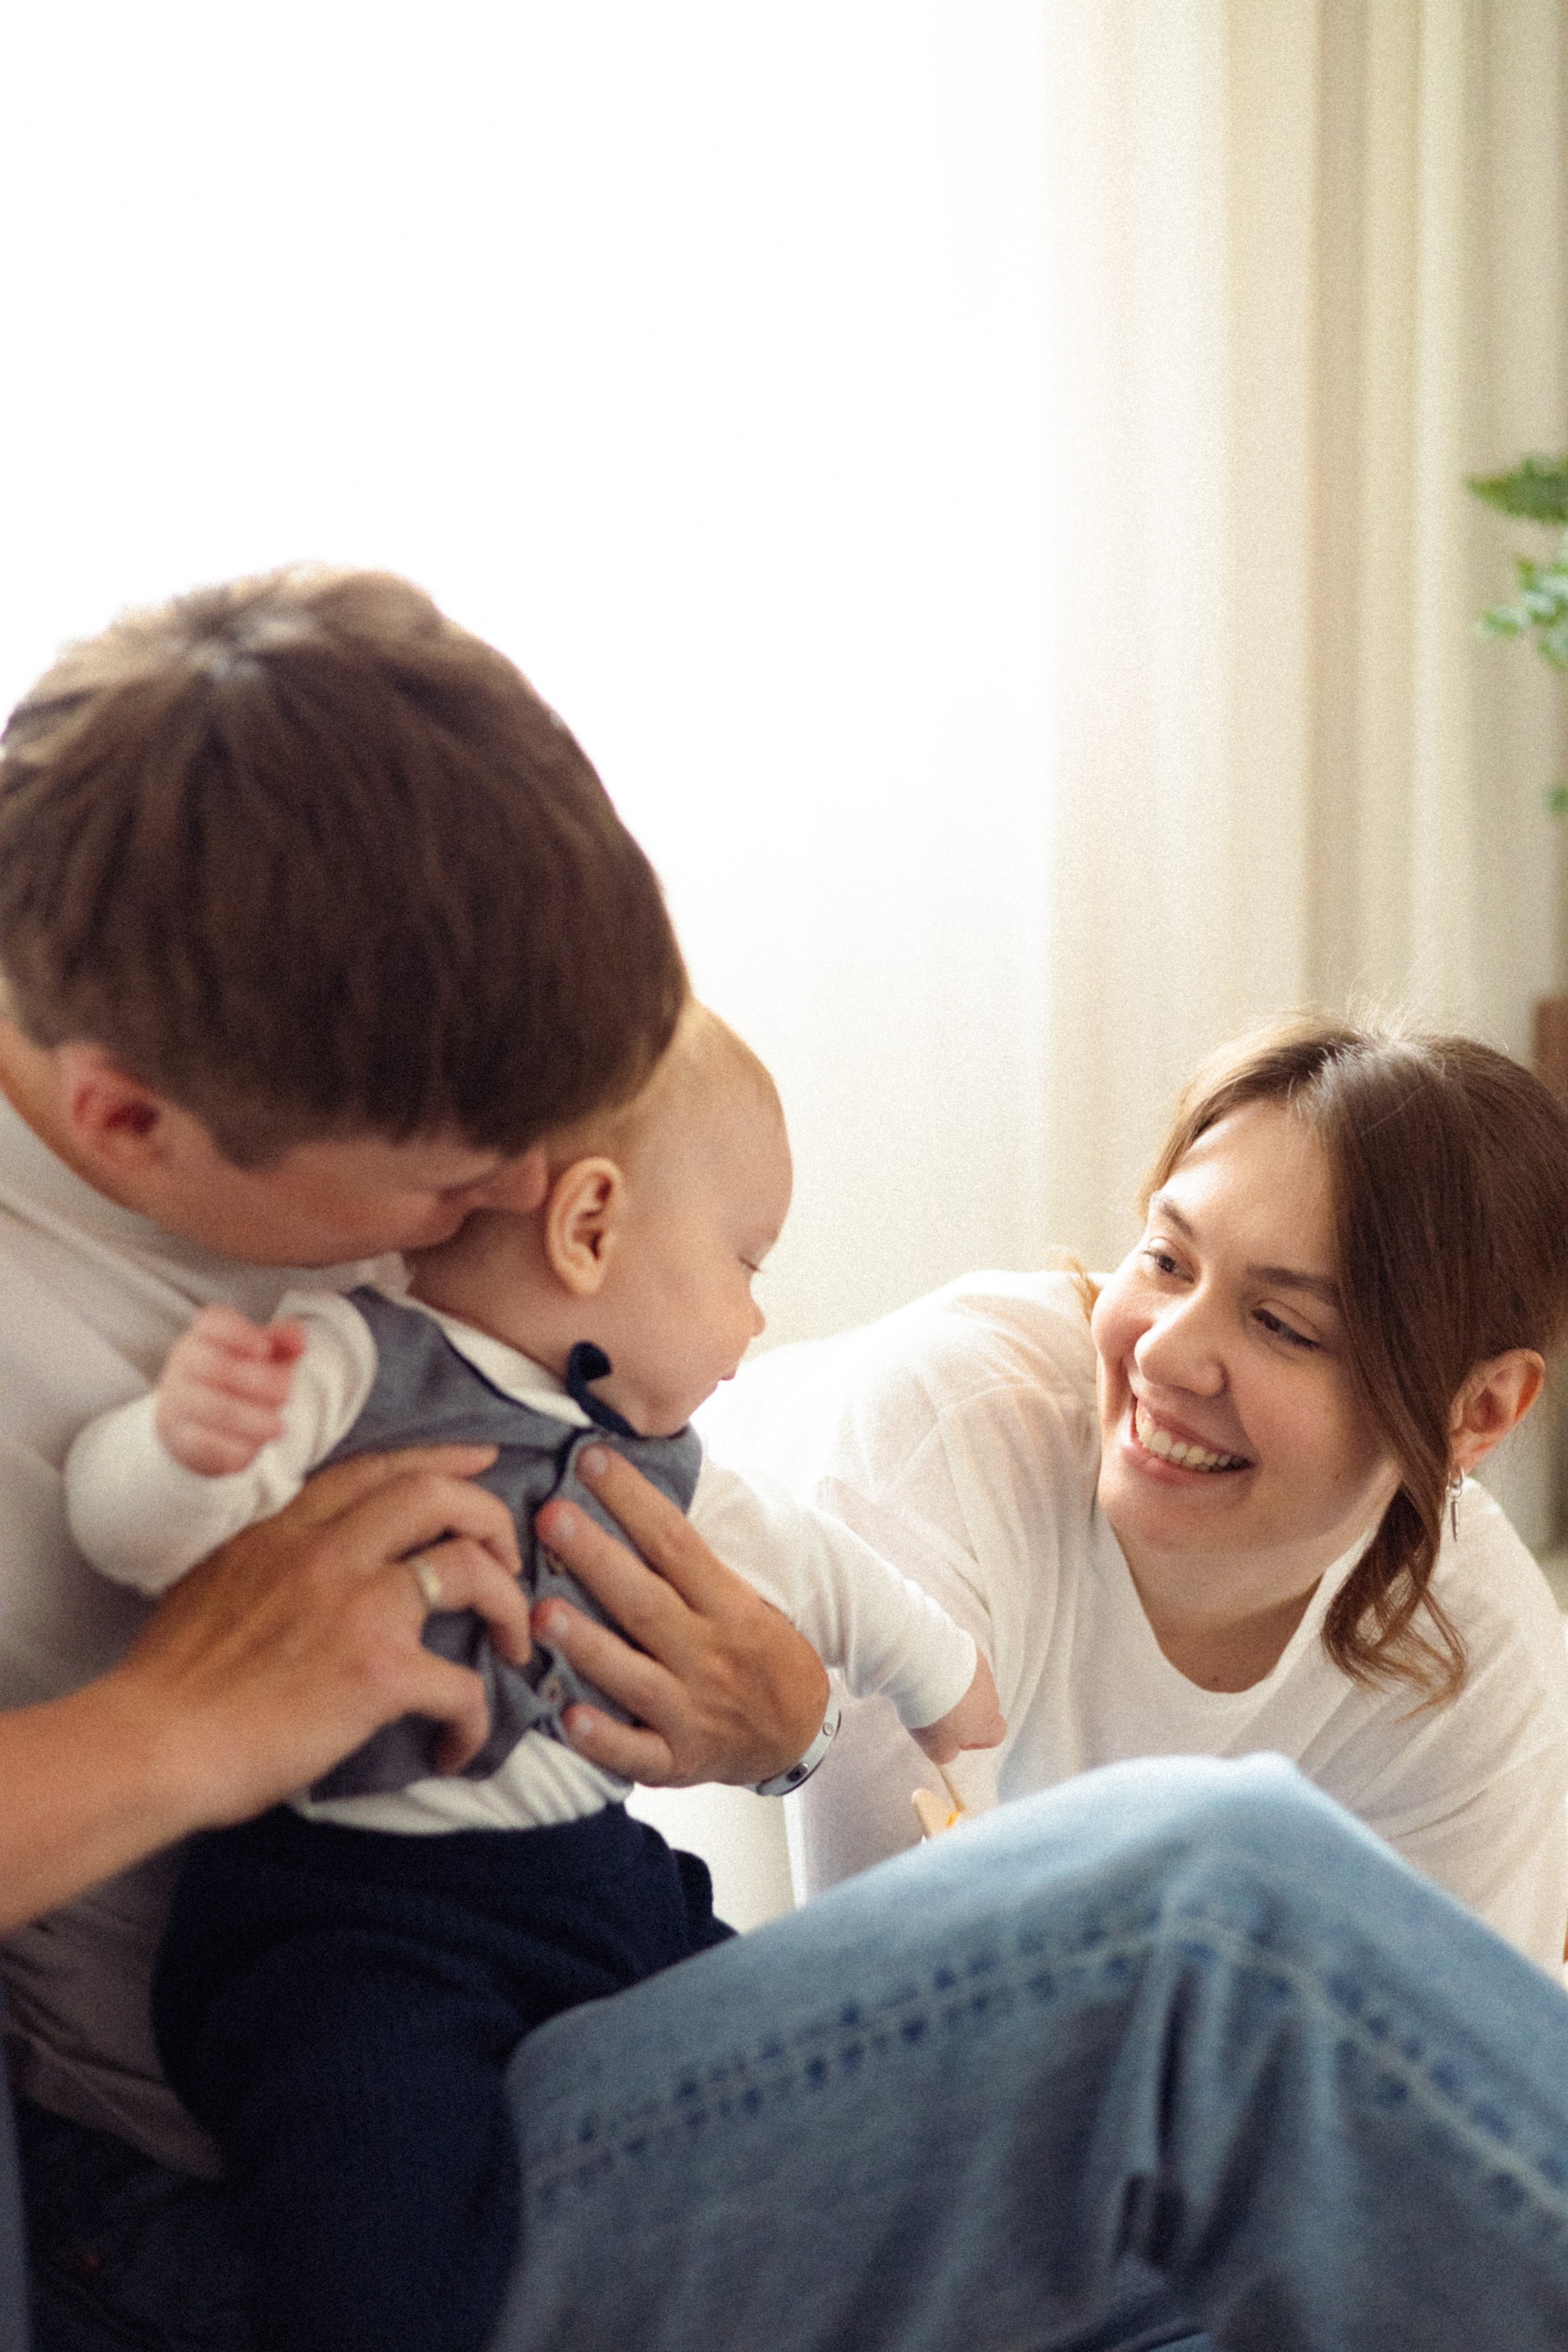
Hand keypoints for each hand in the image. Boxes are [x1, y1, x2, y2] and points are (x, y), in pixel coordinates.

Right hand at [108, 1444, 532, 1825]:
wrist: (152, 1743)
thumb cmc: (171, 1683)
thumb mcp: (213, 1583)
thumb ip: (265, 1565)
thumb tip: (295, 1583)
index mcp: (283, 1530)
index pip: (376, 1471)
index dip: (439, 1460)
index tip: (479, 1462)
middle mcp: (325, 1553)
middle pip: (436, 1496)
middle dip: (490, 1516)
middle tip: (509, 1556)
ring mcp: (358, 1607)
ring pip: (471, 1569)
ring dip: (508, 1603)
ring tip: (512, 1640)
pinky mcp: (380, 1672)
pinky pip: (464, 1684)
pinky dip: (477, 1718)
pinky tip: (459, 1745)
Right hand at [155, 1303, 307, 1474]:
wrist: (194, 1422)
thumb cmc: (236, 1379)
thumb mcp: (260, 1356)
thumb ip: (282, 1341)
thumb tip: (300, 1341)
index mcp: (204, 1337)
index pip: (212, 1323)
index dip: (238, 1333)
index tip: (265, 1348)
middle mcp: (185, 1366)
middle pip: (213, 1365)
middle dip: (256, 1379)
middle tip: (287, 1390)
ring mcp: (179, 1402)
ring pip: (210, 1406)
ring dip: (249, 1418)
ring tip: (279, 1427)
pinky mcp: (182, 1438)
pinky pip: (203, 1442)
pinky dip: (233, 1446)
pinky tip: (256, 1446)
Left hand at [531, 1445, 829, 1786]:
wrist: (797, 1733)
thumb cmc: (755, 1650)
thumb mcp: (742, 1598)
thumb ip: (689, 1562)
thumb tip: (629, 1495)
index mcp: (729, 1606)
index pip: (676, 1542)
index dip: (633, 1499)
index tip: (592, 1458)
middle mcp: (710, 1655)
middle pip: (647, 1602)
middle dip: (597, 1558)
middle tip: (550, 1515)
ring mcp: (693, 1711)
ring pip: (634, 1676)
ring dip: (587, 1645)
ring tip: (540, 1612)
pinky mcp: (677, 1761)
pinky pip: (637, 1753)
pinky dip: (604, 1739)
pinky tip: (568, 1716)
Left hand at [909, 1651, 1004, 1764]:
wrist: (927, 1668)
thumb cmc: (935, 1714)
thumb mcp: (937, 1749)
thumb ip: (948, 1753)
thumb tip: (950, 1748)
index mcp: (989, 1722)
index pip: (996, 1734)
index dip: (977, 1739)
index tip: (954, 1736)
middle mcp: (991, 1695)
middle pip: (981, 1708)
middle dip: (961, 1711)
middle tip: (935, 1711)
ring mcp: (981, 1670)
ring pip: (970, 1685)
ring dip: (954, 1688)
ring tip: (929, 1689)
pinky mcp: (968, 1649)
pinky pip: (961, 1664)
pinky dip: (948, 1668)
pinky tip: (929, 1670)